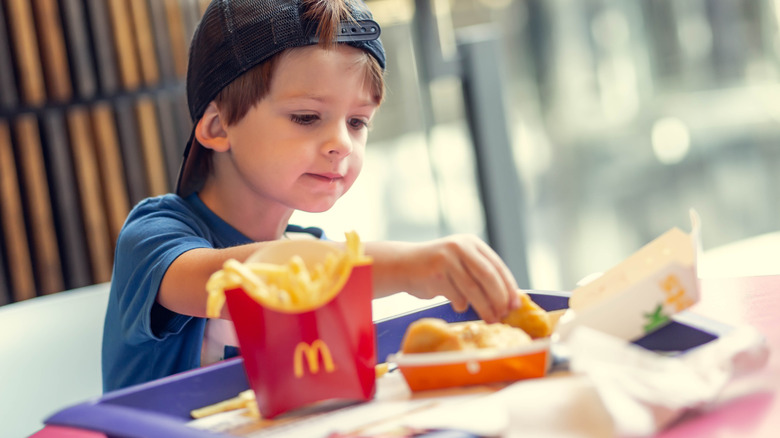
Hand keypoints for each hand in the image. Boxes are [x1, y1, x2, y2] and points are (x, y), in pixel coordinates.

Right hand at [368, 235, 519, 322]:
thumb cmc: (437, 268)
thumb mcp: (460, 262)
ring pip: (473, 289)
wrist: (404, 265)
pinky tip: (458, 306)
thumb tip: (508, 299)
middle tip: (504, 315)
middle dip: (499, 299)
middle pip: (488, 276)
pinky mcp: (436, 273)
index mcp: (472, 243)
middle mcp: (461, 247)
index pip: (497, 266)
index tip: (515, 305)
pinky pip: (455, 296)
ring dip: (485, 308)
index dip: (508, 287)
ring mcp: (447, 258)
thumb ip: (480, 273)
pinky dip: (460, 304)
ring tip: (491, 319)